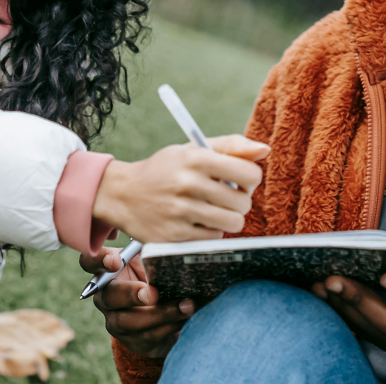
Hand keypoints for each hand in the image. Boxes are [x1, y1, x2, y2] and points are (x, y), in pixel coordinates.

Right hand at [81, 246, 193, 357]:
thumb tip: (173, 241)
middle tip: (154, 293)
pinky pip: (147, 337)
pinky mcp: (133, 340)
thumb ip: (156, 250)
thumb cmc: (158, 276)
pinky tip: (187, 316)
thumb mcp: (155, 260)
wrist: (168, 310)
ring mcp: (116, 322)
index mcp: (109, 272)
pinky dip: (170, 326)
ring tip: (186, 305)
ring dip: (160, 314)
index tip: (116, 261)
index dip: (98, 261)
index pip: (90, 262)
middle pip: (108, 297)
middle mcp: (106, 298)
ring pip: (128, 322)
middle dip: (131, 295)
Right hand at [92, 135, 269, 242]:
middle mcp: (187, 184)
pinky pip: (213, 238)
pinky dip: (211, 232)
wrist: (121, 194)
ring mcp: (179, 212)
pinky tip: (197, 221)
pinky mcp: (172, 236)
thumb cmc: (166, 169)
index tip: (240, 181)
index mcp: (197, 159)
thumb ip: (232, 146)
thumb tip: (265, 150)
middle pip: (244, 202)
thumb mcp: (193, 149)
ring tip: (214, 210)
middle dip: (240, 200)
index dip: (251, 179)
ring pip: (233, 223)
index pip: (250, 174)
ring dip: (228, 218)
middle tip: (225, 197)